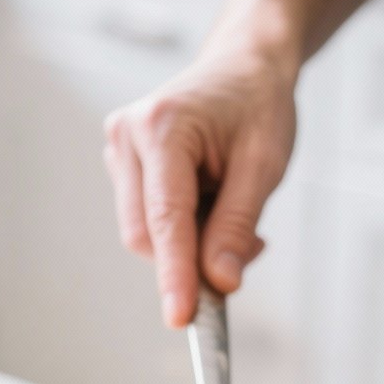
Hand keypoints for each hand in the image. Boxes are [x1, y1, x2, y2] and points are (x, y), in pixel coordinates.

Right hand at [104, 48, 296, 326]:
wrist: (244, 64)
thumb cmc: (258, 104)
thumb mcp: (264, 165)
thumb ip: (238, 225)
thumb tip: (219, 282)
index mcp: (161, 127)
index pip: (165, 220)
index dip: (174, 274)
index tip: (181, 318)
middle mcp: (127, 136)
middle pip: (146, 236)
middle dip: (192, 259)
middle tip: (249, 248)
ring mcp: (119, 151)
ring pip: (146, 234)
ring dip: (191, 245)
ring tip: (234, 212)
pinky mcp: (124, 166)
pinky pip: (149, 221)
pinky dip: (183, 231)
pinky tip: (213, 204)